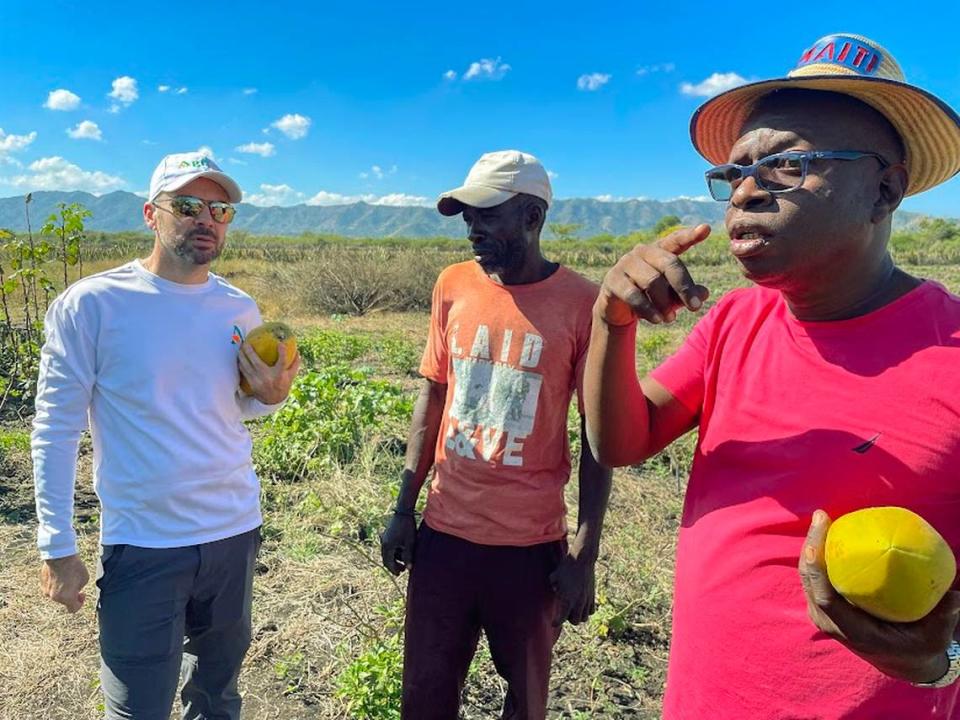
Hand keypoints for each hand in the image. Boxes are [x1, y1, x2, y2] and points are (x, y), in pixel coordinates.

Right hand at [40, 554, 88, 612]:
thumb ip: (79, 588)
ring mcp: (46, 591)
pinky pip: (51, 587)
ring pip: (56, 594)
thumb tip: (74, 590)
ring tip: (68, 576)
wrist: (59, 555)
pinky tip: (60, 574)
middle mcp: (54, 597)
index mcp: (66, 598)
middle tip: (76, 584)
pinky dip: (56, 584)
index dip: (80, 603)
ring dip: (63, 589)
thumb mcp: (85, 579)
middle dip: (71, 594)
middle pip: (65, 601)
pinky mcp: (42, 583)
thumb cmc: (74, 567)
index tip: (82, 594)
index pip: (73, 609)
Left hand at [238, 341, 300, 404]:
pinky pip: (244, 372)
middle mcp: (268, 378)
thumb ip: (294, 364)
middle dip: (250, 352)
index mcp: (280, 375)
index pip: (282, 362)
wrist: (273, 401)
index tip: (281, 344)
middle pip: (257, 362)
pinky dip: (241, 364)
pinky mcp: (252, 384)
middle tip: (247, 343)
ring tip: (240, 348)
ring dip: (242, 357)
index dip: (282, 353)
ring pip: (247, 366)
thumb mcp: (291, 376)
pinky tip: (239, 358)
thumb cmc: (283, 385)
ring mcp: (258, 381)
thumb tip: (297, 352)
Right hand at [380, 513, 416, 575]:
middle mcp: (384, 543)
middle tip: (402, 570)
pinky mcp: (387, 534)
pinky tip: (400, 552)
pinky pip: (388, 547)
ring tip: (403, 561)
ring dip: (393, 558)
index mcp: (388, 546)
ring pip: (387, 553)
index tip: (400, 573)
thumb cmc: (407, 527)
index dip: (394, 569)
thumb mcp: (410, 542)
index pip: (389, 563)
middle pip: (386, 559)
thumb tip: (409, 568)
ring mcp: (384, 538)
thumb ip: (408, 556)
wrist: (403, 511)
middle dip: (393, 565)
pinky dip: (393, 552)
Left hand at [550, 553, 596, 626]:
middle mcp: (578, 602)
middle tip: (564, 611)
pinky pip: (591, 611)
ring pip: (584, 618)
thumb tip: (555, 589)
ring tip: (573, 609)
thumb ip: (553, 585)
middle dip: (569, 619)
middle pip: (575, 622)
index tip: (553, 623)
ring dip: (578, 616)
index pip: (561, 619)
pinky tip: (582, 605)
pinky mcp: (593, 596)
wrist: (582, 559)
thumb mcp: (554, 576)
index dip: (556, 623)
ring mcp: (587, 599)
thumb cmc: (566, 567)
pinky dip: (587, 611)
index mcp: (567, 599)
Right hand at [595, 224, 710, 326]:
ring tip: (670, 319)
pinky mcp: (612, 280)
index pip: (676, 240)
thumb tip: (704, 293)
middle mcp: (642, 251)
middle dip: (684, 287)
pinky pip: (633, 294)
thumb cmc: (651, 297)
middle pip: (669, 264)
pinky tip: (657, 320)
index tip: (706, 229)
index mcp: (659, 250)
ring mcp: (625, 263)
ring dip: (664, 303)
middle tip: (695, 307)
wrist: (618, 310)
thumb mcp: (672, 296)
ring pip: (652, 281)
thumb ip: (688, 293)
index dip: (689, 235)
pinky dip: (648, 309)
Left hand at [799, 510, 959, 682]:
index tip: (816, 545)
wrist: (900, 661)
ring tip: (822, 518)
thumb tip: (953, 594)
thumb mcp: (935, 637)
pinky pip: (816, 576)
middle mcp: (831, 623)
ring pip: (808, 576)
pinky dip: (819, 554)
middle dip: (811, 546)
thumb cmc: (919, 646)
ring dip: (812, 545)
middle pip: (810, 582)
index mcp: (853, 631)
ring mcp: (824, 614)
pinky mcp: (824, 605)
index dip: (817, 571)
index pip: (826, 599)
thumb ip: (943, 617)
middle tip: (822, 516)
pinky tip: (829, 531)